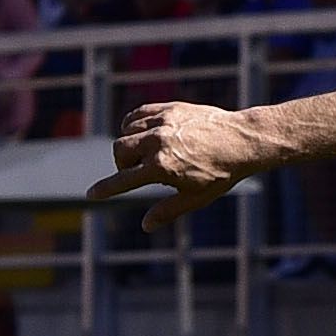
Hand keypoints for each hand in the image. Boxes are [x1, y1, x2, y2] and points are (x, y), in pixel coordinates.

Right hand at [88, 101, 268, 231]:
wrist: (243, 141)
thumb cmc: (222, 173)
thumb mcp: (196, 197)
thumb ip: (168, 210)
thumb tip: (145, 226)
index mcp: (161, 167)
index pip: (123, 179)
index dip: (106, 189)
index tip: (92, 195)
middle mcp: (157, 142)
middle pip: (119, 151)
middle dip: (122, 164)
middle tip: (137, 170)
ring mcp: (162, 123)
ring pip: (126, 131)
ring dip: (129, 143)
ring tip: (147, 153)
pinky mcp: (168, 109)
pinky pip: (138, 115)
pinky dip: (135, 125)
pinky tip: (145, 134)